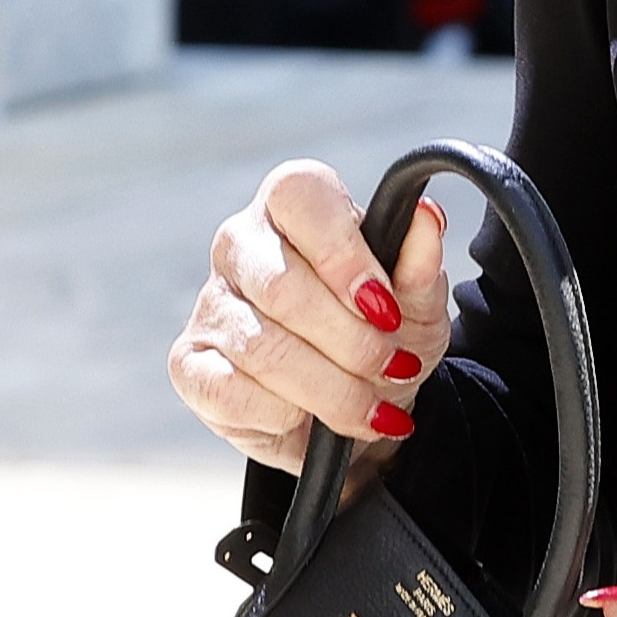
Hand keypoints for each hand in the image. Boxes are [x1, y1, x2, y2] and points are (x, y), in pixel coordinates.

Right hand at [167, 164, 448, 474]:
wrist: (363, 404)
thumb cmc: (387, 332)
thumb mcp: (419, 303)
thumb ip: (420, 263)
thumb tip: (426, 217)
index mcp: (295, 203)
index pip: (301, 198)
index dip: (343, 255)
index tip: (385, 308)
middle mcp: (241, 243)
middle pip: (281, 285)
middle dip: (350, 340)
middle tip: (390, 367)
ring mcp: (210, 303)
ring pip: (261, 346)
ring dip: (330, 388)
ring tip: (369, 408)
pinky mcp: (190, 364)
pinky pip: (230, 390)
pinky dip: (285, 414)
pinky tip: (311, 418)